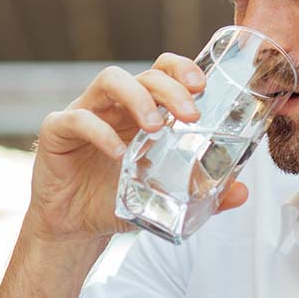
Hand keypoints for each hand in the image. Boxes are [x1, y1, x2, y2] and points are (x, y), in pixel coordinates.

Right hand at [26, 53, 250, 243]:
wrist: (74, 228)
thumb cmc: (116, 201)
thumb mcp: (165, 198)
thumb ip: (203, 194)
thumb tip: (241, 193)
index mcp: (141, 111)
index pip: (162, 71)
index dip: (182, 69)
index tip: (202, 87)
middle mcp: (114, 105)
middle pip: (144, 74)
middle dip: (170, 88)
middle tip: (191, 114)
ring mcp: (85, 113)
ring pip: (110, 80)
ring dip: (138, 98)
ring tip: (155, 127)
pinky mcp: (57, 131)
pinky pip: (77, 119)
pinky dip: (99, 132)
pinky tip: (116, 153)